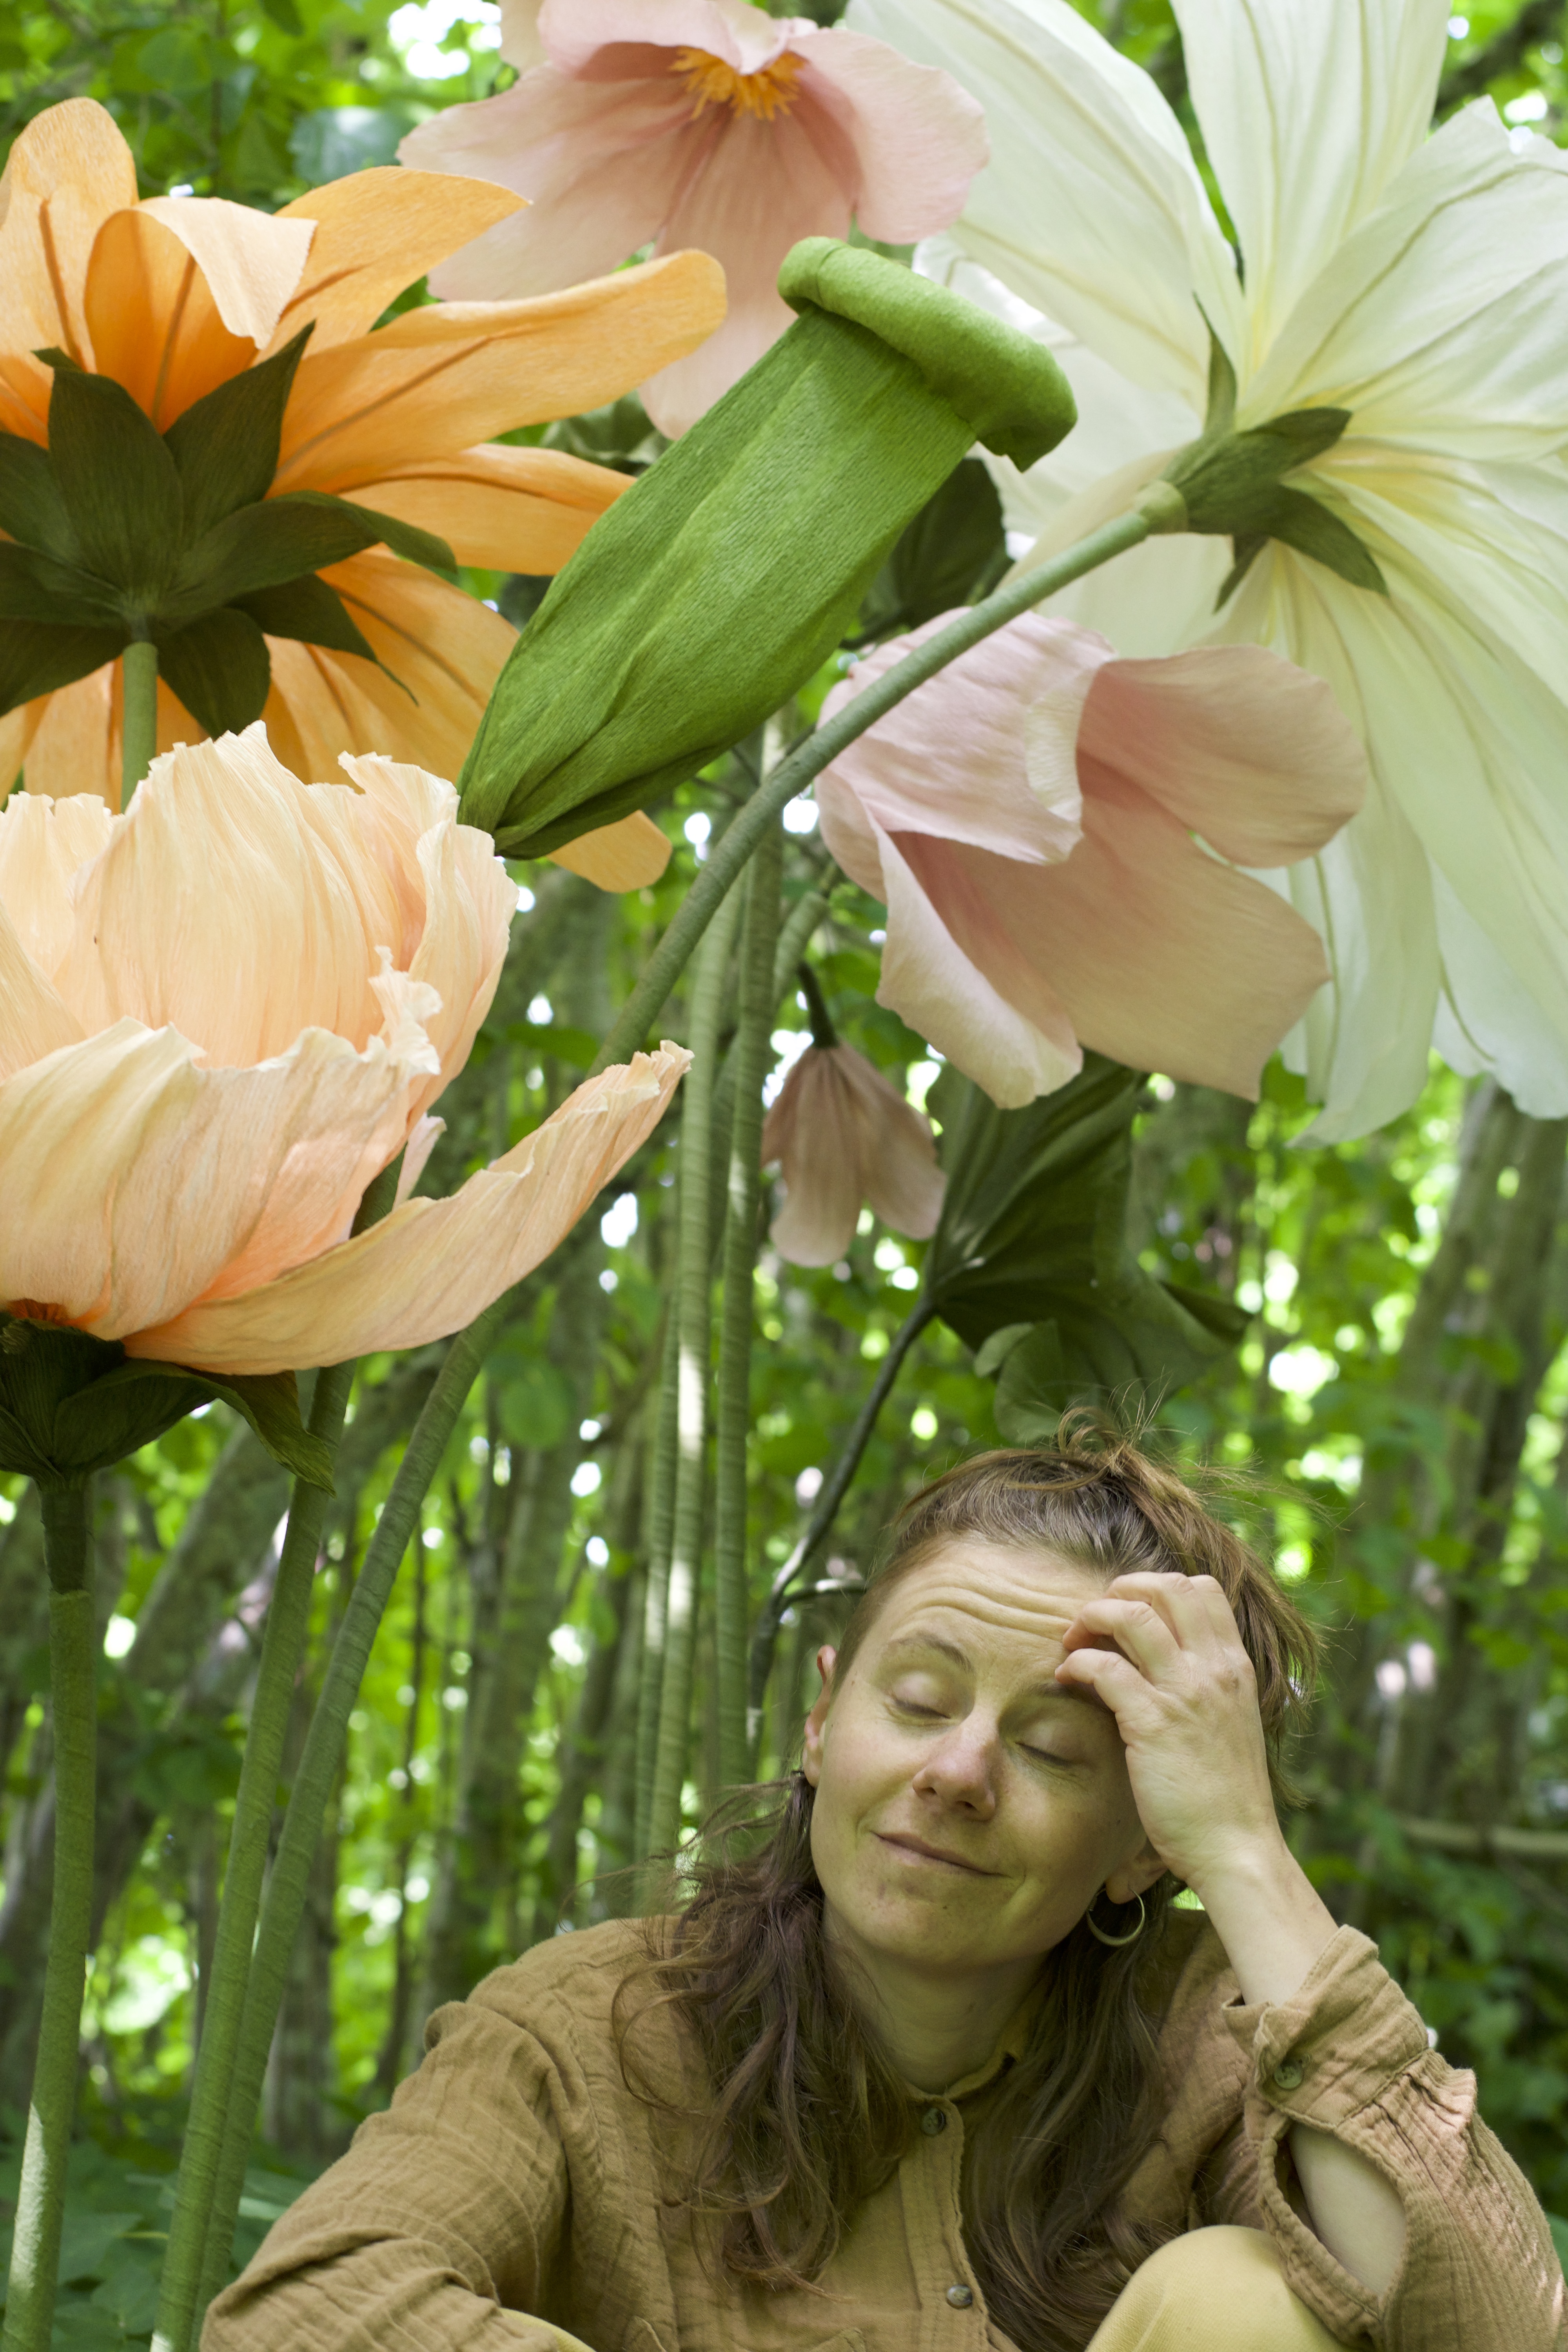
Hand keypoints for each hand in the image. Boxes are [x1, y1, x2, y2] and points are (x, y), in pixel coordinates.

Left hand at [1054, 1569, 1282, 1895]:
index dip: (1158, 1587)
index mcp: (1235, 1667)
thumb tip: (1166, 1662)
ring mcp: (1185, 1693)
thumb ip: (1206, 1687)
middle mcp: (1214, 1670)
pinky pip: (1104, 1668)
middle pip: (1166, 1587)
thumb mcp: (1229, 1723)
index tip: (1130, 1609)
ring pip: (1131, 1615)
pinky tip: (1067, 1678)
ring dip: (1092, 1618)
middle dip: (1121, 1589)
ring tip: (1073, 1641)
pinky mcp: (1153, 1723)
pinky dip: (1077, 1664)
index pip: (1202, 1589)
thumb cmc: (1225, 1795)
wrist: (1236, 1848)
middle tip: (1096, 1617)